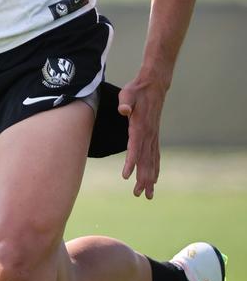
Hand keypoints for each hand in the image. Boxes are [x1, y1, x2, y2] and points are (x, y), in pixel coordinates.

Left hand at [118, 74, 166, 198]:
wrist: (154, 85)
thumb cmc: (137, 90)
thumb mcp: (128, 93)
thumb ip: (125, 102)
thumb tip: (123, 110)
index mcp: (140, 126)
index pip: (135, 147)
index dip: (131, 162)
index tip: (126, 176)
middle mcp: (149, 134)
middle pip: (145, 160)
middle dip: (142, 178)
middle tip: (138, 194)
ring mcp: (153, 136)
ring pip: (152, 161)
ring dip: (150, 178)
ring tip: (148, 195)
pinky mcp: (154, 136)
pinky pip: (156, 155)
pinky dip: (155, 168)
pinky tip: (155, 180)